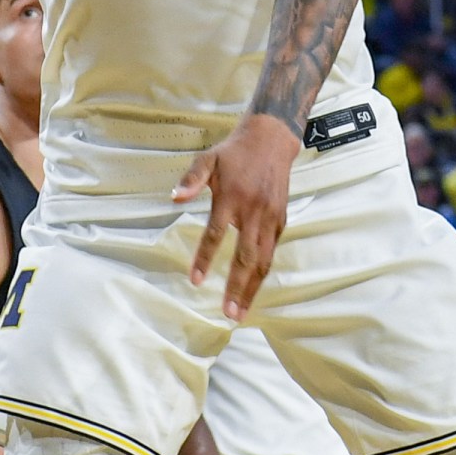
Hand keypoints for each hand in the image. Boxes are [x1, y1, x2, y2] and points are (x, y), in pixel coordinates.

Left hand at [174, 113, 299, 319]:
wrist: (271, 141)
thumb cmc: (234, 153)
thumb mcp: (208, 159)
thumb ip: (191, 180)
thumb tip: (174, 197)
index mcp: (232, 198)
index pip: (215, 234)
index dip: (205, 258)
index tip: (196, 281)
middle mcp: (253, 212)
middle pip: (245, 257)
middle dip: (237, 288)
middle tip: (229, 313)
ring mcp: (270, 218)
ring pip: (262, 260)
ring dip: (252, 288)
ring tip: (242, 311)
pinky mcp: (281, 221)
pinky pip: (271, 251)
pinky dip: (263, 272)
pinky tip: (254, 287)